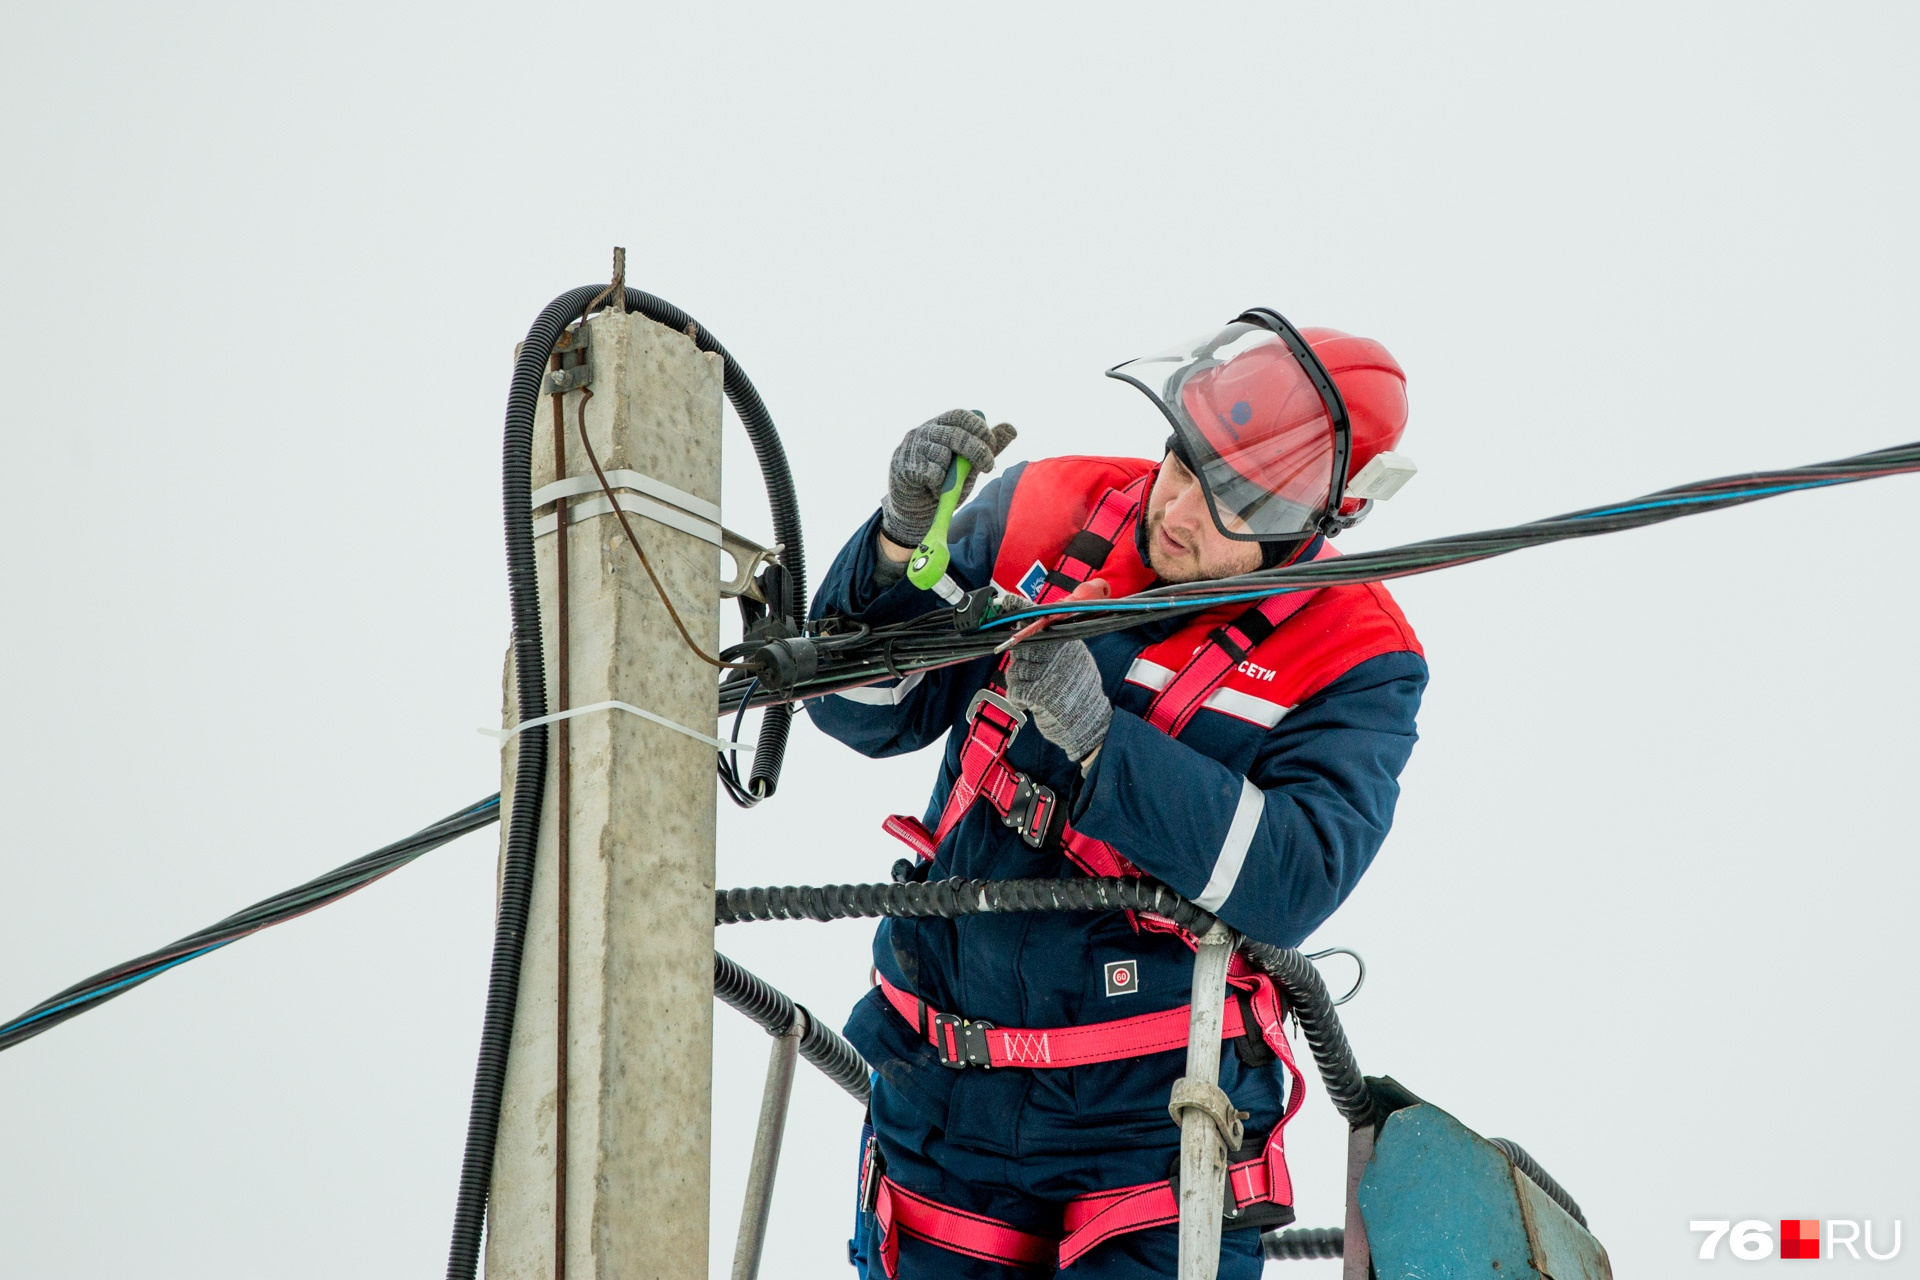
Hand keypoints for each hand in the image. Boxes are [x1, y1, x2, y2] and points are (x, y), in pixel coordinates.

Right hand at [881, 410, 1017, 546]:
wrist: (917, 511)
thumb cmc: (944, 485)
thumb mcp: (970, 465)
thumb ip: (987, 447)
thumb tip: (1012, 428)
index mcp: (941, 427)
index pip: (961, 416)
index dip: (979, 428)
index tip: (991, 446)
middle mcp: (924, 432)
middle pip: (954, 432)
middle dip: (976, 449)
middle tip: (988, 467)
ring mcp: (910, 448)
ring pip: (941, 454)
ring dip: (952, 474)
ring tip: (948, 484)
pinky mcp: (902, 466)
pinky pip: (929, 473)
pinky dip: (938, 485)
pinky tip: (933, 490)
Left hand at [1004, 637, 1110, 761]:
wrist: (1090, 724)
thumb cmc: (1079, 694)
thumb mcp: (1074, 662)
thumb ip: (1052, 647)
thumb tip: (1025, 635)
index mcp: (1068, 645)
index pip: (1035, 633)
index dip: (1024, 643)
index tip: (1022, 646)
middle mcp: (1058, 656)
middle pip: (1021, 651)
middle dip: (1020, 664)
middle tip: (1028, 677)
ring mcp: (1049, 674)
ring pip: (1015, 671)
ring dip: (1018, 684)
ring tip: (1031, 692)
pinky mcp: (1039, 693)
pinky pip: (1015, 691)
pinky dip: (1016, 699)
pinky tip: (1028, 703)